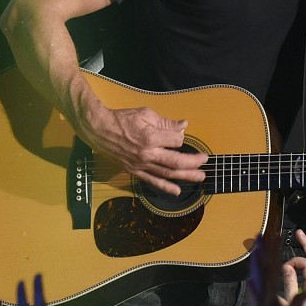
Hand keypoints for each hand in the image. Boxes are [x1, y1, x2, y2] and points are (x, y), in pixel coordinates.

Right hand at [80, 103, 206, 196]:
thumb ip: (166, 122)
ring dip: (186, 176)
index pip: (176, 140)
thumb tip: (184, 125)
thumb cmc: (122, 119)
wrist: (99, 130)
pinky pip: (153, 181)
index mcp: (151, 137)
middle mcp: (147, 154)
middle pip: (176, 161)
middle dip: (193, 162)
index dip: (181, 136)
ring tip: (200, 177)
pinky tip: (177, 191)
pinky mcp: (135, 171)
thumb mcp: (146, 114)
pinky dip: (166, 187)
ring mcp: (141, 164)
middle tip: (205, 162)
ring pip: (167, 173)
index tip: (179, 132)